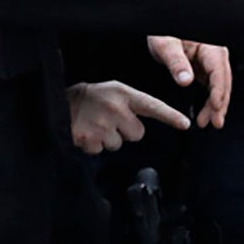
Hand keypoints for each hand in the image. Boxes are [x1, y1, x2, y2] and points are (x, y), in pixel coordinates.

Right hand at [66, 79, 191, 152]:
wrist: (58, 101)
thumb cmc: (90, 98)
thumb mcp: (114, 92)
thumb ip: (132, 105)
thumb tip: (143, 124)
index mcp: (124, 94)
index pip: (153, 106)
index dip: (171, 116)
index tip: (185, 124)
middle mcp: (115, 108)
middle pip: (137, 134)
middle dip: (125, 130)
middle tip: (109, 119)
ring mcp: (102, 124)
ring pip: (119, 144)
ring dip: (108, 138)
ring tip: (96, 124)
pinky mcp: (89, 138)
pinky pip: (101, 150)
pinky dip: (94, 145)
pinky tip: (87, 132)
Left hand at [145, 36, 231, 128]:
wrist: (158, 27)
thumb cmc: (162, 31)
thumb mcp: (164, 45)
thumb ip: (176, 62)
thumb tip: (186, 81)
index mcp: (210, 46)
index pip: (219, 71)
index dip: (219, 91)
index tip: (216, 107)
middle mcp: (214, 54)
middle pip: (223, 81)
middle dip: (220, 104)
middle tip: (215, 122)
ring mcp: (210, 62)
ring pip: (219, 86)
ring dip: (215, 105)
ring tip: (208, 122)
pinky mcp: (203, 68)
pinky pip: (211, 86)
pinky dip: (210, 100)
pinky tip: (207, 112)